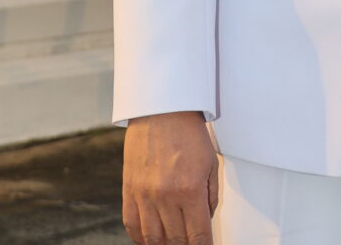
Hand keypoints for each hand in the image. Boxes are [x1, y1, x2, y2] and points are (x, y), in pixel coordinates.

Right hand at [123, 111, 218, 244]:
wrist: (161, 109)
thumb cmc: (187, 131)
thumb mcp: (211, 163)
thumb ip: (211, 198)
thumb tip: (205, 222)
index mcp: (190, 190)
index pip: (198, 237)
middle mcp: (166, 196)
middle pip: (176, 242)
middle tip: (190, 242)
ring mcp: (145, 195)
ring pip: (153, 239)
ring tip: (172, 241)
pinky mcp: (129, 190)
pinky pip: (132, 226)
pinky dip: (140, 238)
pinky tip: (150, 238)